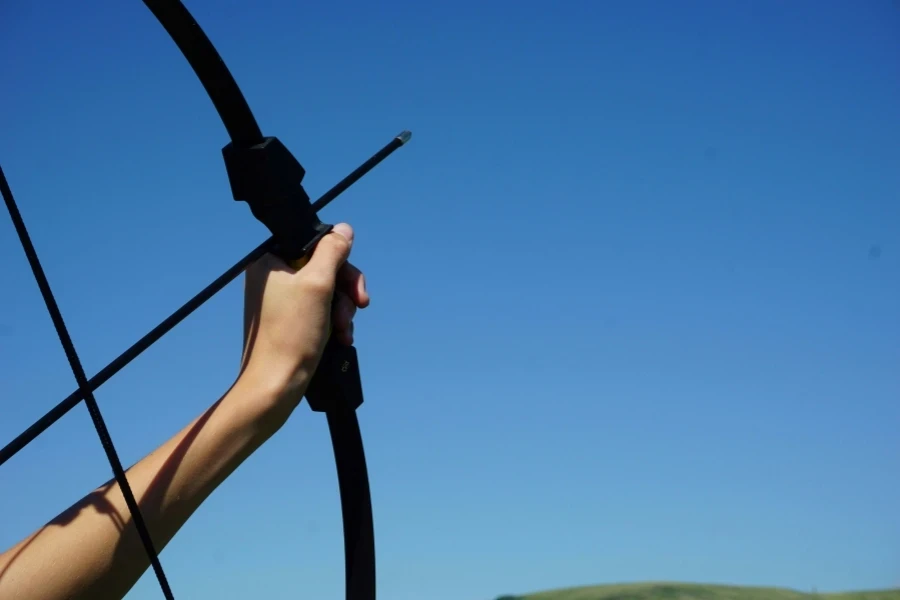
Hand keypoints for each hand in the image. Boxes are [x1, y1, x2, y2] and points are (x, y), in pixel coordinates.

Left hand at [238, 223, 369, 415]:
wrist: (276, 385)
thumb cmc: (292, 335)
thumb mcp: (318, 284)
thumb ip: (332, 251)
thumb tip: (344, 230)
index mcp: (269, 261)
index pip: (315, 242)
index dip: (339, 261)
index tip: (351, 284)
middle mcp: (273, 277)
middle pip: (324, 267)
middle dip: (345, 290)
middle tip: (357, 307)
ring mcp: (281, 300)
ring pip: (328, 290)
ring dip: (343, 309)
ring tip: (343, 331)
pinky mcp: (291, 321)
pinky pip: (321, 309)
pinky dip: (335, 321)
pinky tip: (341, 338)